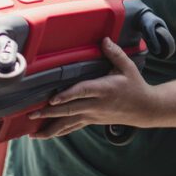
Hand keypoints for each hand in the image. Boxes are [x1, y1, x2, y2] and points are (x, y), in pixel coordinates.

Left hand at [28, 37, 154, 138]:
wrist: (144, 109)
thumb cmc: (135, 86)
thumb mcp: (128, 67)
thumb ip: (115, 54)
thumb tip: (104, 40)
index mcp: (104, 89)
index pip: (83, 92)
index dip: (67, 96)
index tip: (52, 100)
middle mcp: (97, 104)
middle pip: (71, 110)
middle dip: (50, 113)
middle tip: (32, 114)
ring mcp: (93, 115)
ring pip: (69, 123)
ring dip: (50, 128)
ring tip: (33, 133)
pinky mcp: (92, 121)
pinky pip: (73, 127)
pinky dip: (59, 132)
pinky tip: (45, 135)